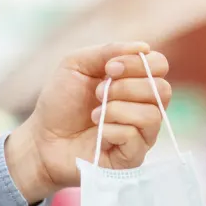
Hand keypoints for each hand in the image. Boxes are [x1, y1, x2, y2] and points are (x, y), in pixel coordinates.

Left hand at [5, 41, 172, 203]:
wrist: (42, 139)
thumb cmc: (61, 103)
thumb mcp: (76, 64)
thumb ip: (108, 51)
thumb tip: (144, 48)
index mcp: (136, 83)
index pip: (160, 66)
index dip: (138, 63)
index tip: (109, 68)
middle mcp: (145, 108)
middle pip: (162, 90)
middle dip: (127, 87)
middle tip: (99, 92)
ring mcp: (142, 135)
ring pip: (152, 115)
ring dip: (118, 109)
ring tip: (95, 114)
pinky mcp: (133, 157)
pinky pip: (136, 137)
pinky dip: (113, 129)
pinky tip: (99, 132)